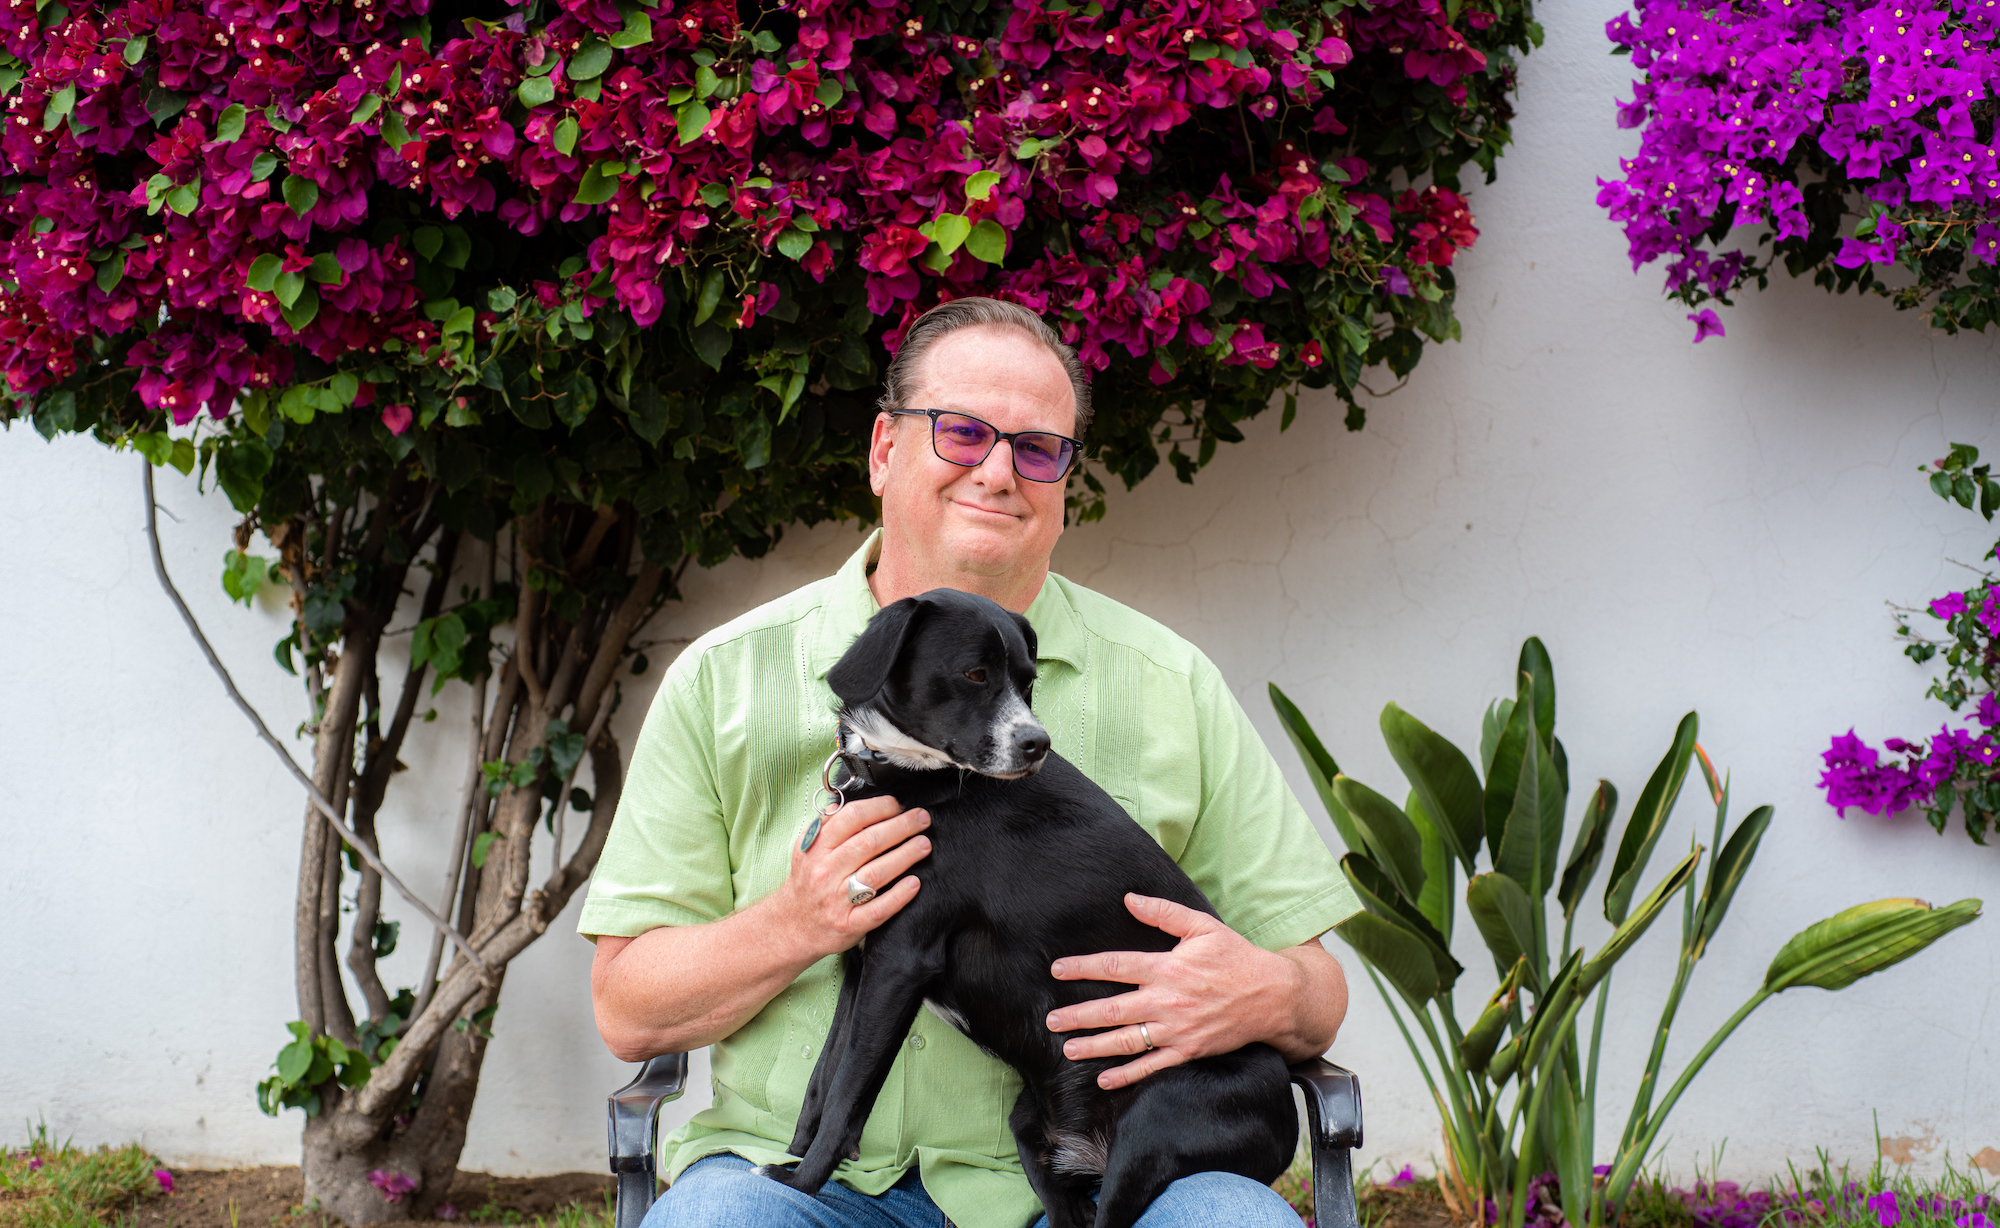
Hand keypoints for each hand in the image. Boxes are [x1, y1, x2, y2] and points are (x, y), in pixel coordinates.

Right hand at [770, 795, 929, 958]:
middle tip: (922, 819)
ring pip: (876, 873)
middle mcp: (825, 872)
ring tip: (924, 845)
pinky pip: (878, 909)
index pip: (851, 819)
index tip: (898, 805)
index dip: (879, 808)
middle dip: (901, 827)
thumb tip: (842, 802)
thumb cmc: (806, 884)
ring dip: (905, 856)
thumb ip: (825, 826)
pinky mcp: (849, 924)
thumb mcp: (806, 850)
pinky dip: (898, 895)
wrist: (791, 928)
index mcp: (816, 849)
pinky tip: (914, 883)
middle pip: (869, 843)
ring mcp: (837, 900)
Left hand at [1044, 893, 1306, 1089]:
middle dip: (1079, 1016)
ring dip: (1095, 1046)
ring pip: (1127, 1041)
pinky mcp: (1189, 1050)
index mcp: (1167, 967)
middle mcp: (1167, 1000)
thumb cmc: (1237, 958)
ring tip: (1068, 1048)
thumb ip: (1163, 912)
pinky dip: (1127, 1074)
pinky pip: (1152, 1066)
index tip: (1057, 970)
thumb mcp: (1202, 926)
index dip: (1083, 968)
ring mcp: (1177, 1029)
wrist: (1273, 996)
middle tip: (1052, 1020)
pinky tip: (1104, 1079)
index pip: (1115, 966)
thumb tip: (1129, 899)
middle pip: (1113, 1009)